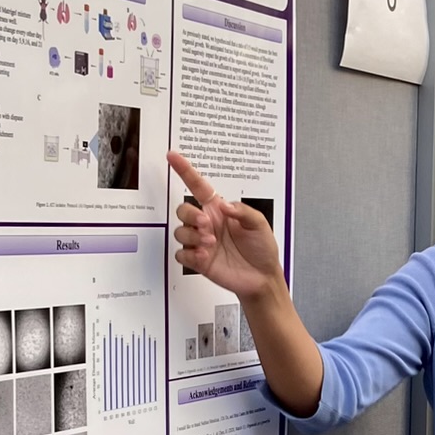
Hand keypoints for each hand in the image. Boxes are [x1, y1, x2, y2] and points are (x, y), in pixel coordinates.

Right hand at [169, 151, 282, 299]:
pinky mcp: (198, 261)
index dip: (185, 170)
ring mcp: (201, 243)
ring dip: (192, 236)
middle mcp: (207, 224)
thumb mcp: (259, 223)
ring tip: (211, 244)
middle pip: (183, 209)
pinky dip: (189, 254)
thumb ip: (242, 210)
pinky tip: (204, 256)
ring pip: (180, 231)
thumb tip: (223, 205)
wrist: (262, 277)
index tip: (172, 156)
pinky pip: (181, 254)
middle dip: (191, 215)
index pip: (197, 186)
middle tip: (207, 226)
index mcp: (219, 211)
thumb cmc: (262, 248)